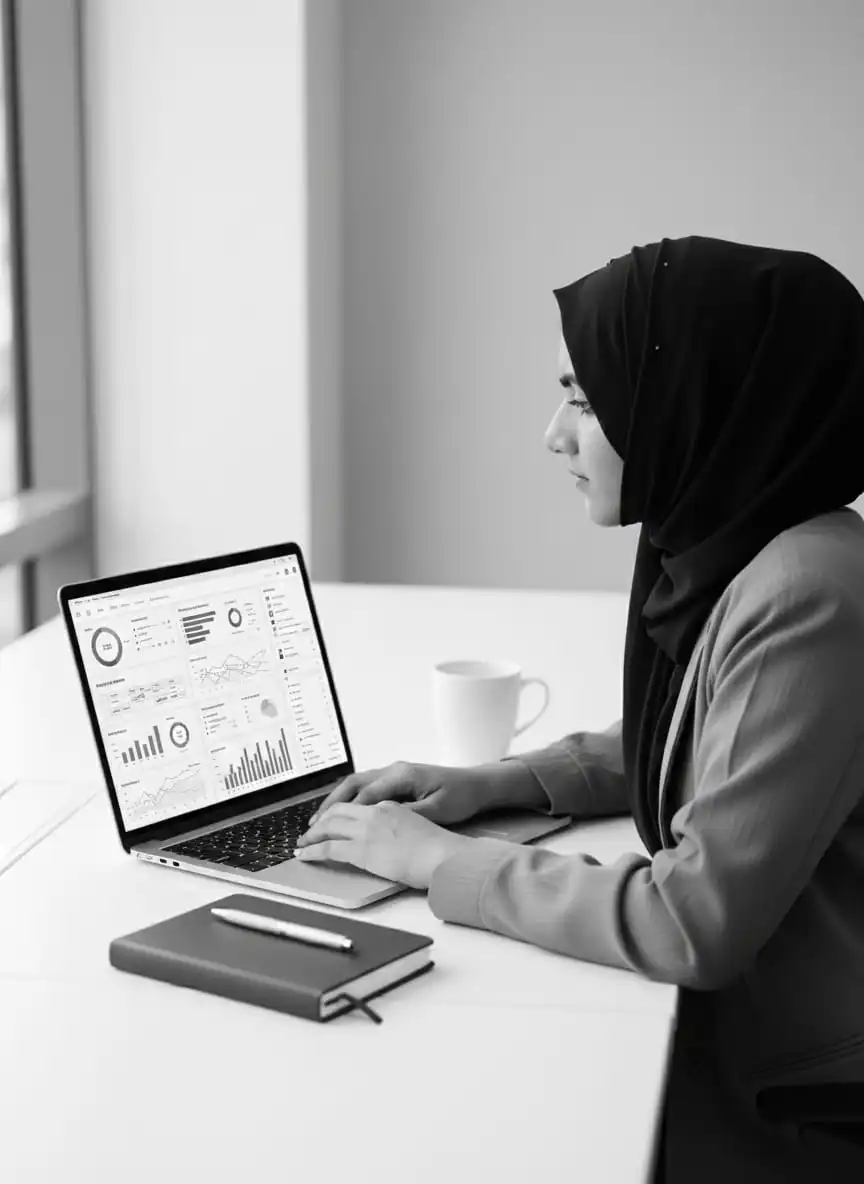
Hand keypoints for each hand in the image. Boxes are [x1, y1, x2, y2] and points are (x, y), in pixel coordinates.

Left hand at [294, 800, 474, 889]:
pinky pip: (328, 848)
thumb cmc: (439, 848)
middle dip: (320, 822)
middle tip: (310, 832)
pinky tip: (305, 856)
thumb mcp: (419, 828)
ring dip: (312, 836)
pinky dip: (313, 851)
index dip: (339, 814)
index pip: (357, 806)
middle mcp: (375, 813)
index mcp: (390, 806)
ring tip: (301, 845)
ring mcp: (367, 830)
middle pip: (337, 811)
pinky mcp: (362, 850)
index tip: (331, 822)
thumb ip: (400, 828)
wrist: (443, 856)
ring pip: (328, 827)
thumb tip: (393, 840)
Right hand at [305, 759, 491, 828]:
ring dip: (337, 800)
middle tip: (313, 825)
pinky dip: (350, 798)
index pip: (365, 795)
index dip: (344, 813)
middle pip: (353, 784)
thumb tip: (380, 820)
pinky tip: (343, 813)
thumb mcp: (436, 810)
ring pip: (356, 783)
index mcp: (401, 775)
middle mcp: (394, 770)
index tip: (326, 829)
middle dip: (330, 804)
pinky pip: (366, 786)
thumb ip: (408, 813)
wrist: (477, 785)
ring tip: (320, 819)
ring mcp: (394, 772)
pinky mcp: (397, 779)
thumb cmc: (460, 796)